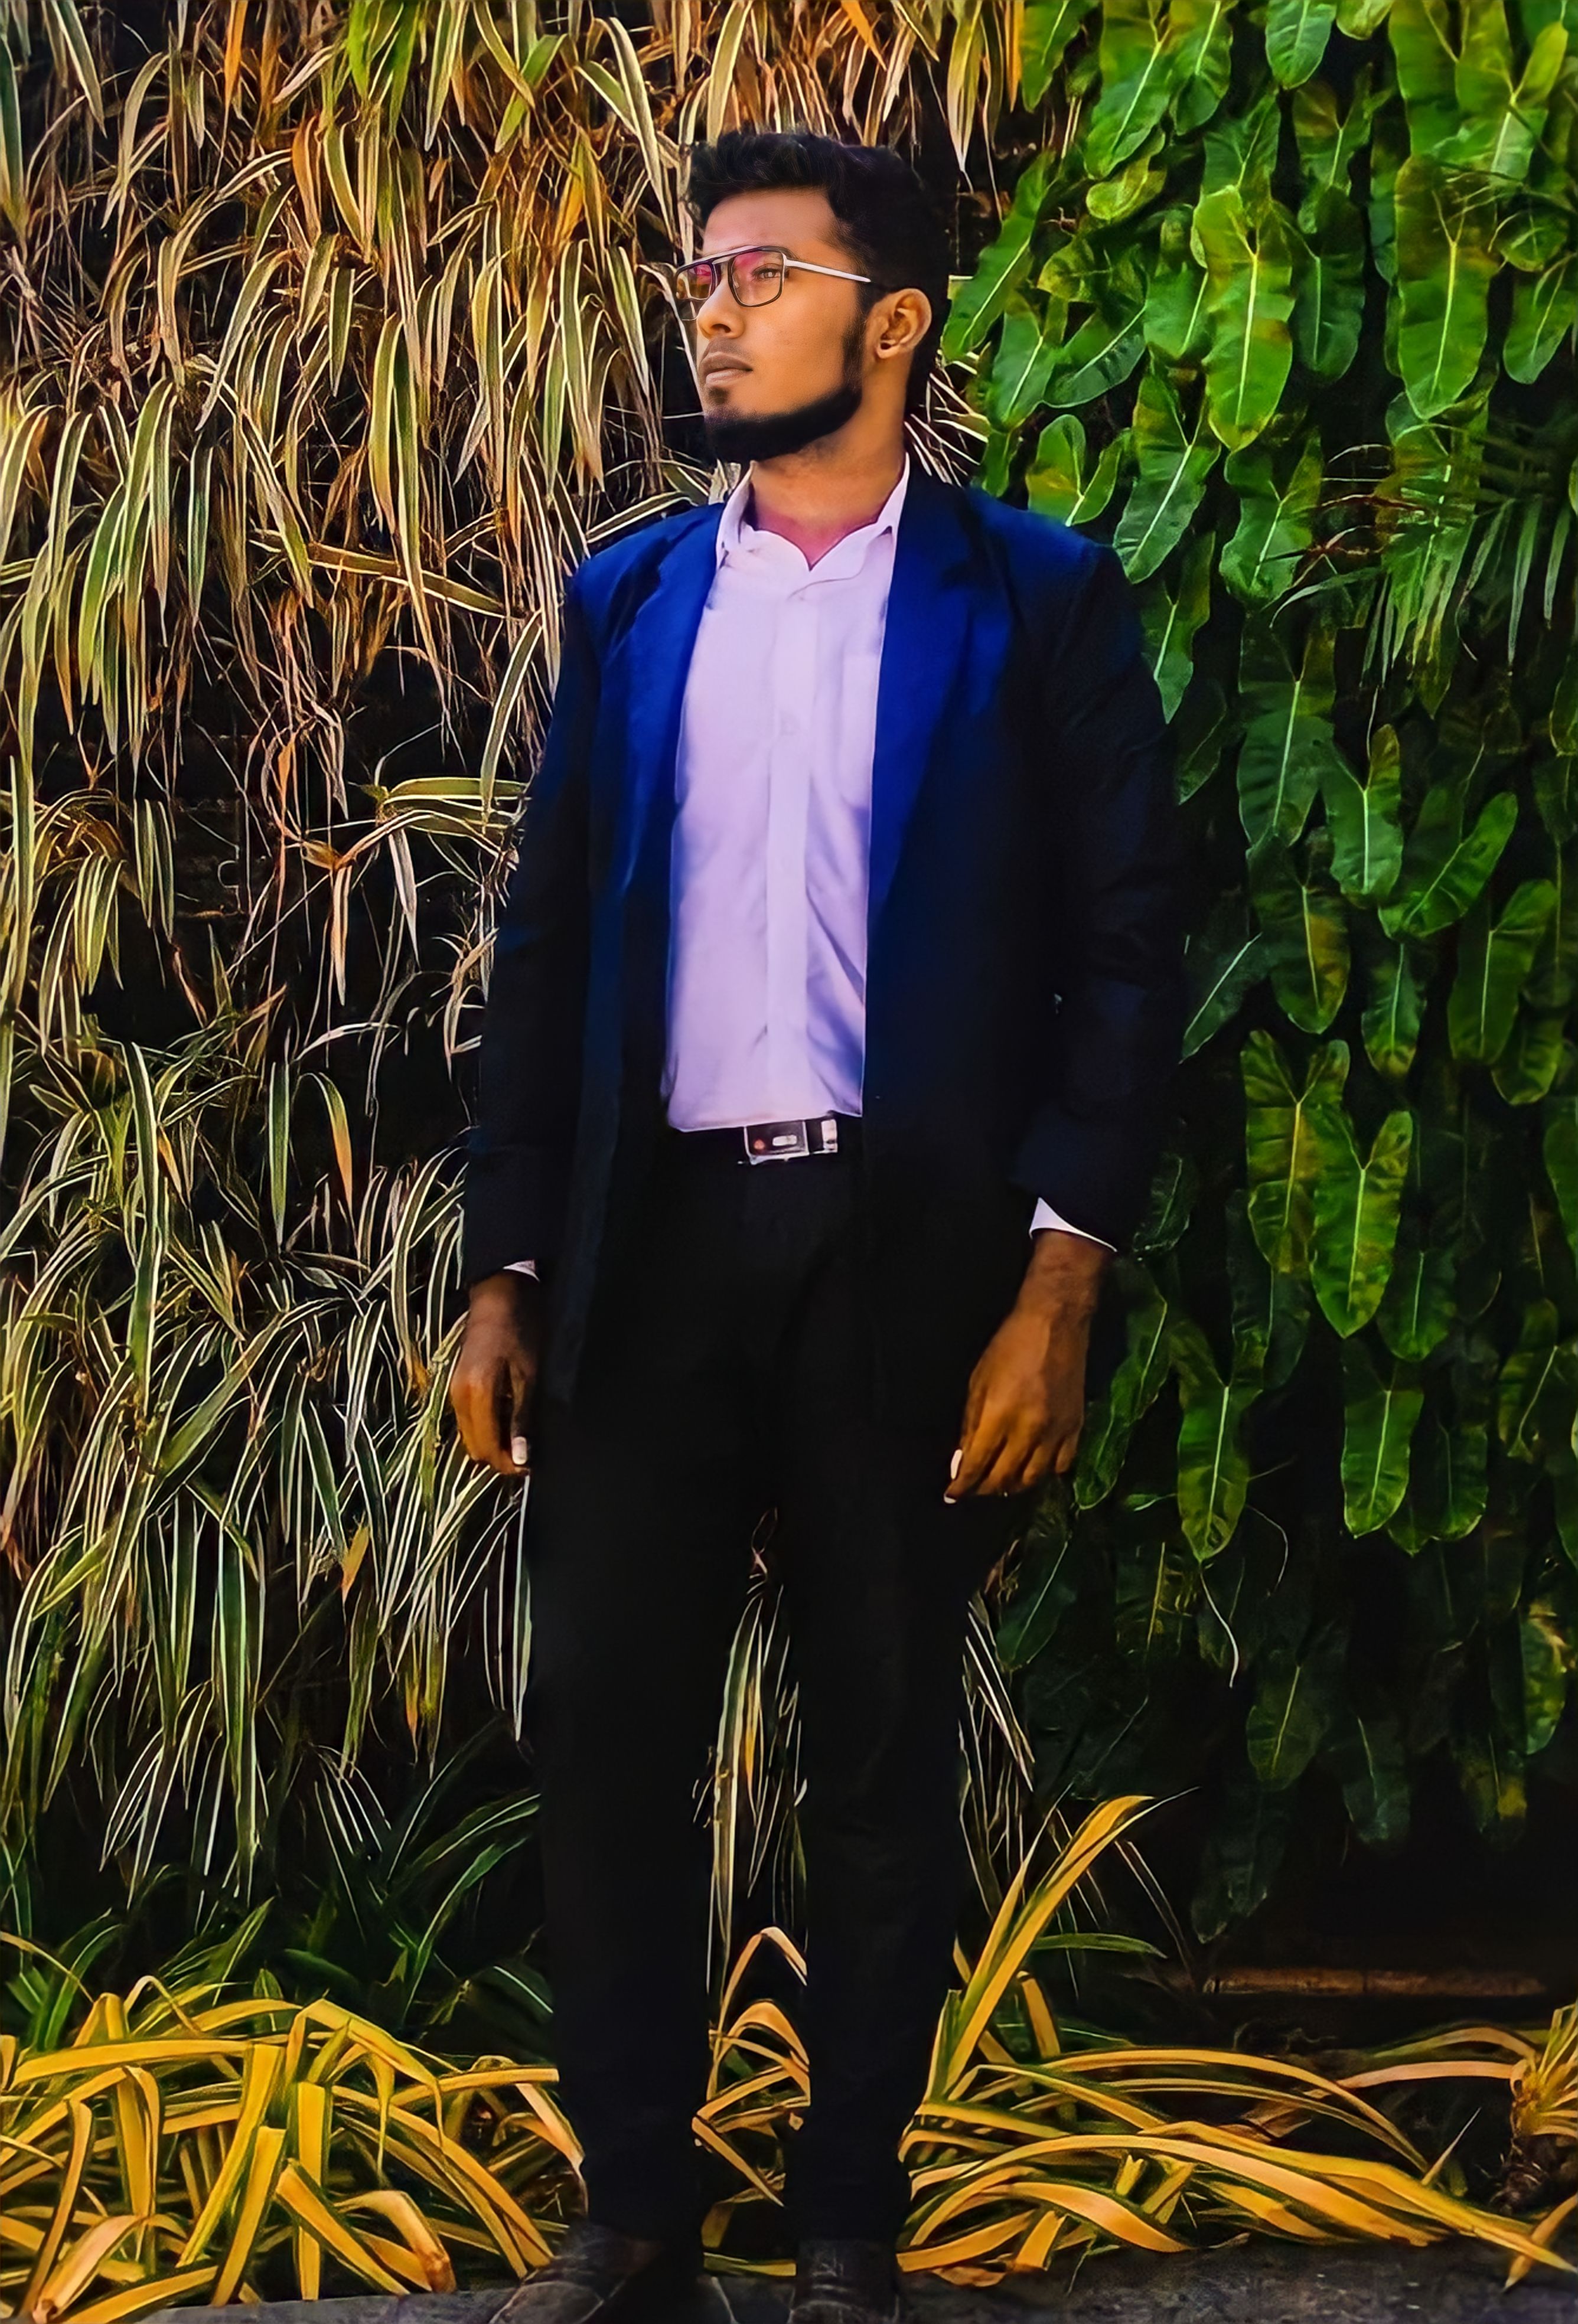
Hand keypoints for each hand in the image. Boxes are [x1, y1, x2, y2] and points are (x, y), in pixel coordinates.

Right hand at [451, 1272, 541, 1479]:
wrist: (499, 1294)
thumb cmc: (521, 1330)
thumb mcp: (529, 1375)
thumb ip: (522, 1417)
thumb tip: (521, 1459)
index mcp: (476, 1395)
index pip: (487, 1448)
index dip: (509, 1464)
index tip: (532, 1466)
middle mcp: (458, 1397)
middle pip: (474, 1448)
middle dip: (500, 1458)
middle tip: (530, 1455)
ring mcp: (455, 1391)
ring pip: (470, 1436)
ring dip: (494, 1444)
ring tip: (523, 1439)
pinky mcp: (458, 1385)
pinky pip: (469, 1421)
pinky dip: (488, 1428)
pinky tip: (510, 1419)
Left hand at [944, 1230, 1108, 1499]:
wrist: (1055, 1324)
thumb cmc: (1009, 1347)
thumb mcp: (977, 1383)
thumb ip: (970, 1427)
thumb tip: (961, 1463)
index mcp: (999, 1416)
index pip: (977, 1466)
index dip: (962, 1485)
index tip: (951, 1494)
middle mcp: (1029, 1430)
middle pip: (1004, 1479)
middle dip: (984, 1489)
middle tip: (974, 1488)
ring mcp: (1056, 1432)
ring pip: (1033, 1479)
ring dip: (1013, 1485)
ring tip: (1000, 1482)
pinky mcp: (1076, 1428)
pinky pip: (1061, 1466)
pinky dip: (1044, 1473)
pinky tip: (1032, 1466)